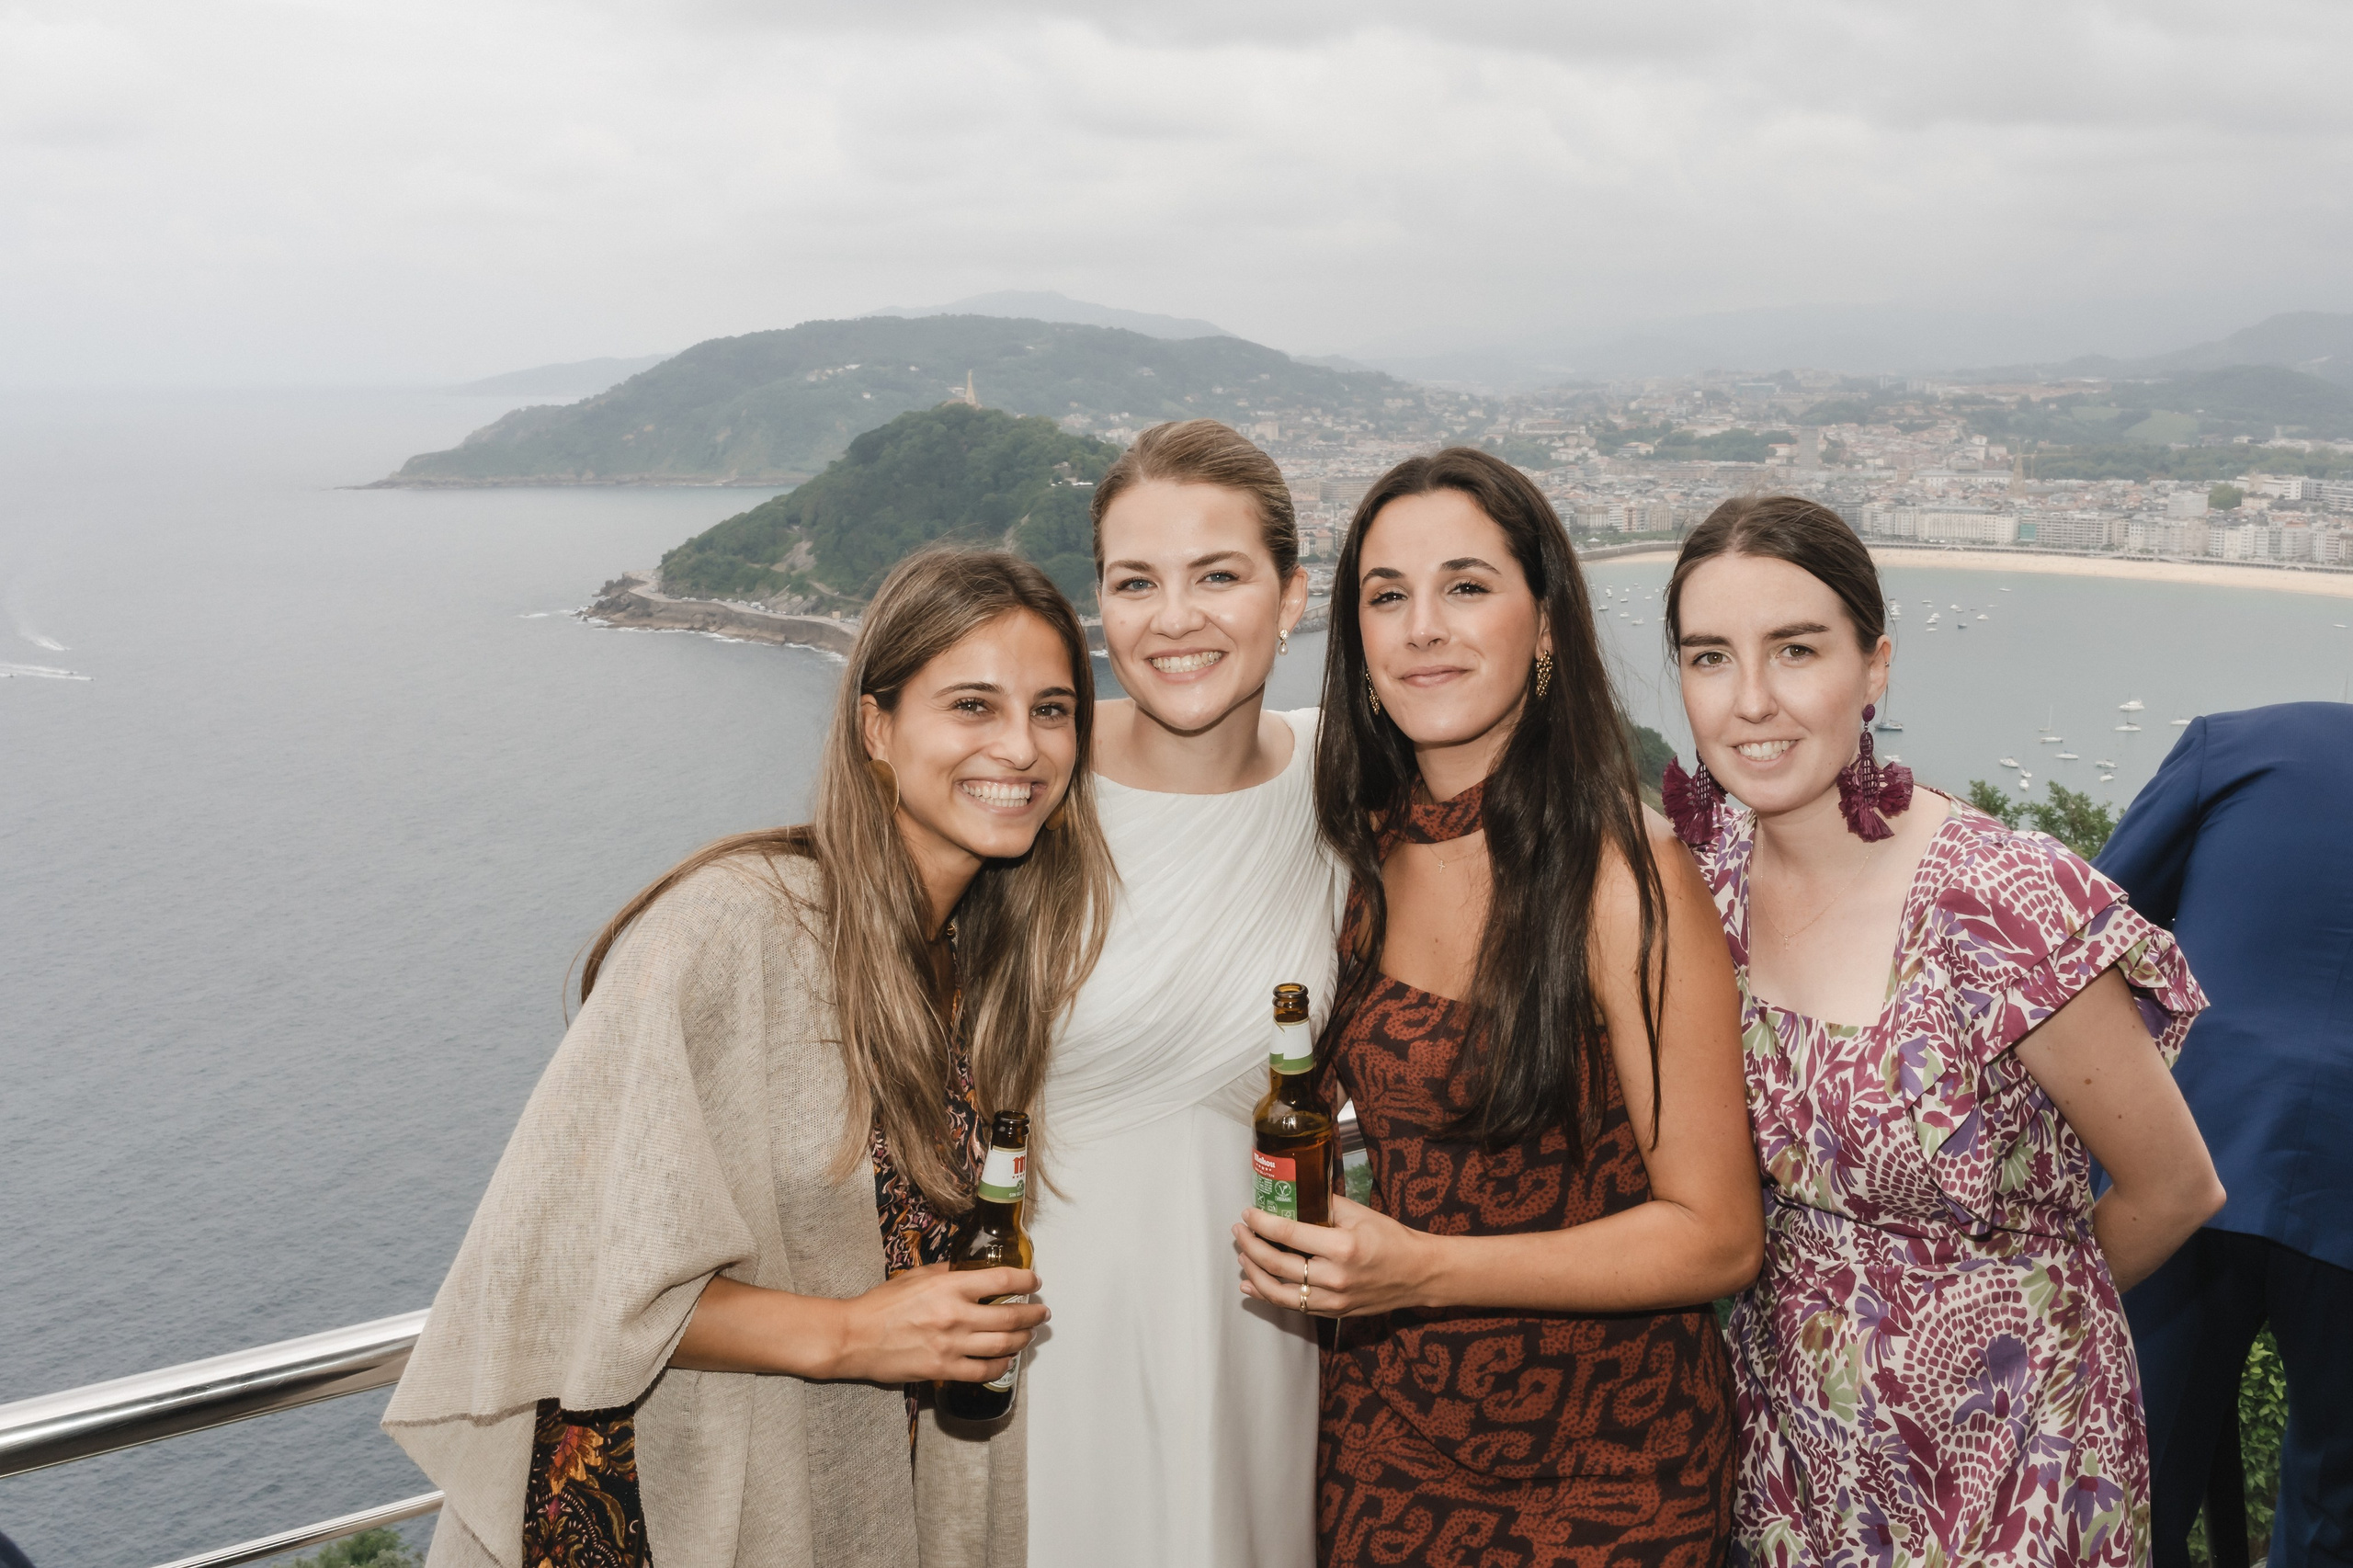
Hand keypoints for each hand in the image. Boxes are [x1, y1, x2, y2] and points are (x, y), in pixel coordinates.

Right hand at [832, 1263, 1046, 1385]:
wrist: (855, 1337)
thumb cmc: (881, 1305)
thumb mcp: (915, 1277)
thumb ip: (946, 1274)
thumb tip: (969, 1272)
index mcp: (949, 1287)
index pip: (1002, 1280)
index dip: (1025, 1280)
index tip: (1034, 1281)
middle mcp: (956, 1316)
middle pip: (1010, 1317)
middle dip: (1033, 1314)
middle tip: (1042, 1312)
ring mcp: (951, 1345)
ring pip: (1003, 1345)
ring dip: (1022, 1339)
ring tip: (1028, 1335)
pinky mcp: (943, 1370)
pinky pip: (983, 1371)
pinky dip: (1000, 1366)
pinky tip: (1006, 1360)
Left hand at [1232, 1196, 1434, 1317]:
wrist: (1418, 1274)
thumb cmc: (1391, 1239)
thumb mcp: (1361, 1213)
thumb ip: (1326, 1206)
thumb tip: (1295, 1196)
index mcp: (1342, 1246)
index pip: (1289, 1233)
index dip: (1262, 1222)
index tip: (1248, 1213)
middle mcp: (1335, 1276)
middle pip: (1278, 1264)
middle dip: (1251, 1246)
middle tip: (1239, 1231)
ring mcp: (1333, 1299)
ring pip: (1279, 1293)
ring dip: (1254, 1274)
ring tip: (1242, 1257)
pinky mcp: (1333, 1311)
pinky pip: (1293, 1306)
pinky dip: (1268, 1296)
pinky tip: (1252, 1286)